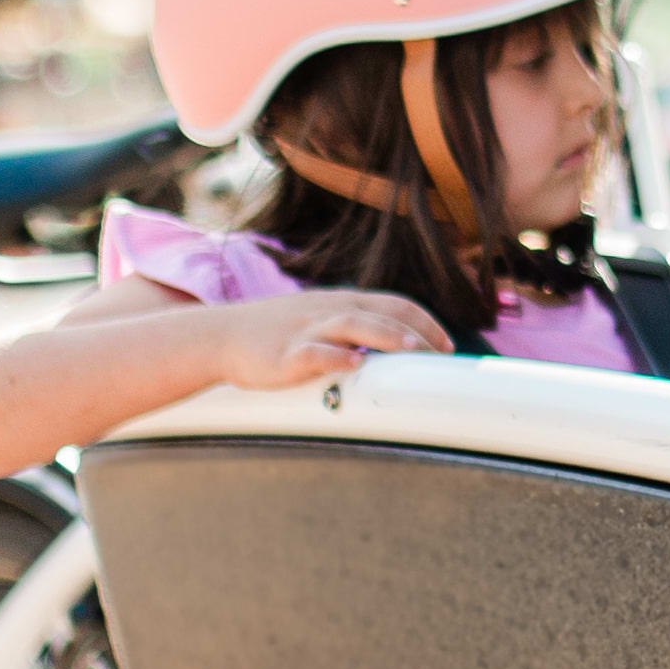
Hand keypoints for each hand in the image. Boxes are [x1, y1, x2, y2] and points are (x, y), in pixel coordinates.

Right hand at [212, 288, 448, 388]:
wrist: (221, 336)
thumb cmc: (276, 334)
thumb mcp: (320, 321)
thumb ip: (355, 329)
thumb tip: (393, 350)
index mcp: (342, 303)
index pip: (395, 304)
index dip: (425, 322)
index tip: (448, 345)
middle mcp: (329, 311)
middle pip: (382, 311)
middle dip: (417, 329)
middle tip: (442, 352)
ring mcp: (308, 330)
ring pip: (354, 324)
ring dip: (386, 335)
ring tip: (412, 349)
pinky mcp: (285, 352)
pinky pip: (314, 352)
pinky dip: (335, 357)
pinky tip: (353, 365)